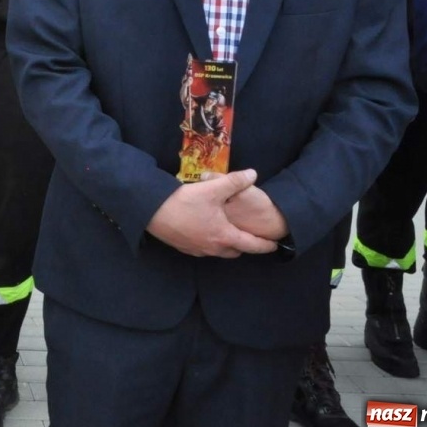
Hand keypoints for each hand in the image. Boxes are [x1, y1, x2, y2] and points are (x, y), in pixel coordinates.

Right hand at [146, 170, 278, 257]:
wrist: (151, 212)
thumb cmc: (183, 202)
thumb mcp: (211, 189)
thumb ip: (234, 181)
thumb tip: (254, 174)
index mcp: (224, 235)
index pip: (252, 245)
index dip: (265, 245)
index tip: (275, 244)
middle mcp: (213, 248)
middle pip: (235, 251)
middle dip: (244, 245)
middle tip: (249, 235)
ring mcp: (197, 250)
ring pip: (219, 251)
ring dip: (226, 244)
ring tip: (227, 231)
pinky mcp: (184, 248)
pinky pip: (204, 249)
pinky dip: (210, 242)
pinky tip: (204, 229)